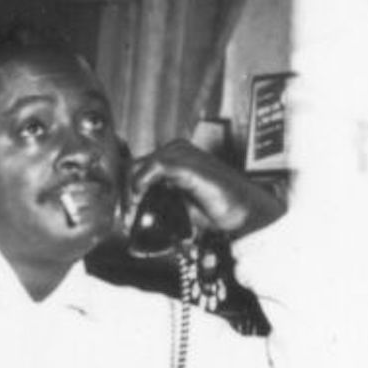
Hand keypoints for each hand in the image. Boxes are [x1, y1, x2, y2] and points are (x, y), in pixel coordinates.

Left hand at [128, 139, 285, 237]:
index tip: (124, 212)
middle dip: (124, 192)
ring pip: (139, 165)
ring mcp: (183, 155)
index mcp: (173, 157)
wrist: (243, 212)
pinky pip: (155, 167)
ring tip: (132, 213)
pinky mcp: (189, 164)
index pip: (136, 166)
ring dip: (130, 191)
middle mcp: (177, 151)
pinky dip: (141, 184)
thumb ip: (155, 201)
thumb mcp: (176, 204)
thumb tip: (130, 212)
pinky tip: (140, 199)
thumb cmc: (214, 208)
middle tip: (126, 216)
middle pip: (133, 165)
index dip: (124, 189)